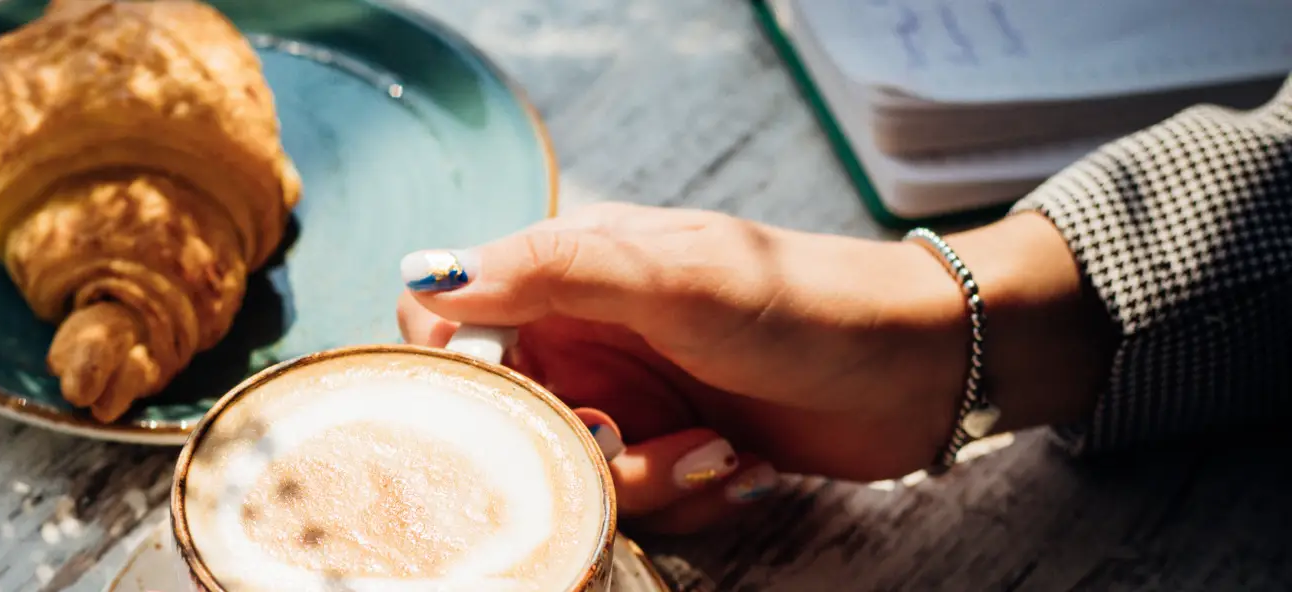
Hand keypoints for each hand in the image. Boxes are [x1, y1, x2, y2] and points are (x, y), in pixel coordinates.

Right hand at [397, 203, 1115, 532]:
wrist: (924, 366)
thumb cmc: (804, 300)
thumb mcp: (674, 276)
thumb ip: (552, 271)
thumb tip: (430, 277)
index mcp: (569, 272)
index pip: (450, 316)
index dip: (457, 368)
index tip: (502, 403)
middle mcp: (586, 334)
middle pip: (509, 414)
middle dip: (572, 447)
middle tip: (630, 439)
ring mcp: (630, 395)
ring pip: (573, 469)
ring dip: (648, 478)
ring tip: (719, 448)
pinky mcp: (673, 449)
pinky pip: (636, 500)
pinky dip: (686, 494)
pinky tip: (741, 466)